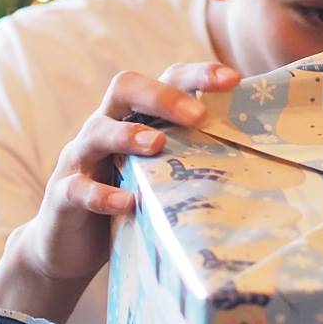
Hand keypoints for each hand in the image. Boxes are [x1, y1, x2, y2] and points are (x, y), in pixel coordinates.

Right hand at [11, 62, 240, 280]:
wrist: (69, 248)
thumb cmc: (129, 203)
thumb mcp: (162, 178)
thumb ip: (192, 161)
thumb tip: (260, 161)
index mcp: (133, 117)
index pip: (164, 79)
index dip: (196, 75)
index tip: (234, 80)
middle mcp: (103, 127)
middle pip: (125, 88)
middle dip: (162, 96)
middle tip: (198, 116)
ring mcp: (79, 159)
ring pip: (97, 131)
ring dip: (128, 134)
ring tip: (157, 145)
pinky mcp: (63, 195)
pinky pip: (78, 188)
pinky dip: (102, 194)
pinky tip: (128, 202)